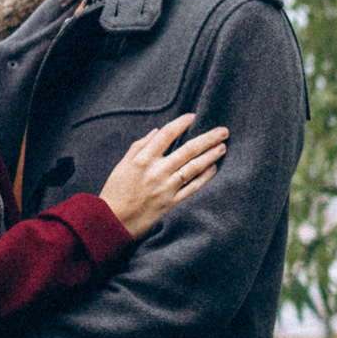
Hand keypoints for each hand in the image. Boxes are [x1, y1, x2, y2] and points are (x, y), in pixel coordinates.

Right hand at [96, 113, 228, 239]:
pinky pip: (192, 188)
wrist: (113, 220)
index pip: (166, 135)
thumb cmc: (115, 191)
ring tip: (223, 146)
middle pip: (187, 150)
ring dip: (210, 156)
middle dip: (207, 139)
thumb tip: (156, 131)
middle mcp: (157, 171)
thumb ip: (139, 146)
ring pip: (193, 168)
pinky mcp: (171, 202)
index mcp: (142, 159)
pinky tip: (213, 168)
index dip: (181, 123)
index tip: (193, 117)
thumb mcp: (122, 164)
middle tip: (223, 131)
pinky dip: (204, 177)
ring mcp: (166, 187)